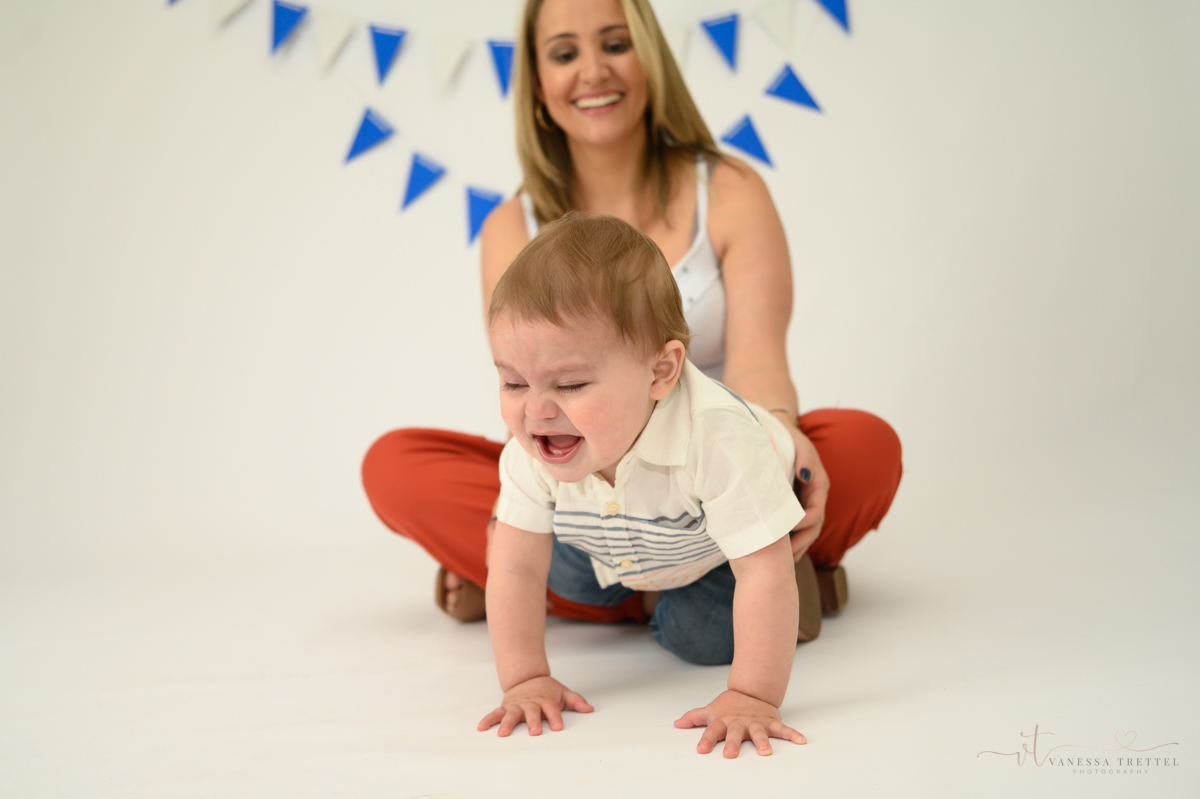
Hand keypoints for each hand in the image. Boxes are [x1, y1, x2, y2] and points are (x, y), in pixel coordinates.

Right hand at [477, 676, 593, 736]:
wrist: (528, 677)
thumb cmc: (547, 690)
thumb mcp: (563, 692)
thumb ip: (576, 701)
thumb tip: (589, 709)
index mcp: (546, 700)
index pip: (552, 709)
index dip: (555, 717)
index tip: (558, 727)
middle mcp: (531, 703)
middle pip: (532, 712)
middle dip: (532, 722)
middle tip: (534, 732)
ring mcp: (517, 705)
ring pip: (512, 714)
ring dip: (508, 723)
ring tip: (503, 734)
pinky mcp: (506, 707)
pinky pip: (496, 713)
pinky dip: (488, 720)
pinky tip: (481, 728)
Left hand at [675, 689, 805, 757]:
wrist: (751, 689)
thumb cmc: (729, 705)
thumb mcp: (711, 710)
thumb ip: (694, 718)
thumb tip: (676, 723)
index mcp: (724, 721)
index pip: (712, 731)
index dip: (707, 740)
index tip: (701, 750)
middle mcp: (739, 722)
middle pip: (735, 733)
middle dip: (733, 743)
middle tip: (730, 755)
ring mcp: (755, 722)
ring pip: (759, 732)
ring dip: (763, 742)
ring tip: (765, 753)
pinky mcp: (770, 721)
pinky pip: (782, 728)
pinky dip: (792, 734)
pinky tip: (801, 740)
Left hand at [788, 426, 827, 561]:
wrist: (775, 431)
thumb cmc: (786, 437)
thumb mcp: (797, 445)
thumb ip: (802, 459)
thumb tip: (805, 475)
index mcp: (818, 484)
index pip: (816, 512)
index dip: (803, 524)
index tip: (787, 530)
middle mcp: (815, 496)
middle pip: (814, 527)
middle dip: (801, 543)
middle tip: (787, 558)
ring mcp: (806, 502)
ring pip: (807, 531)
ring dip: (798, 546)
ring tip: (785, 562)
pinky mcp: (796, 505)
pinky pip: (797, 528)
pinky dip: (791, 541)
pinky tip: (781, 554)